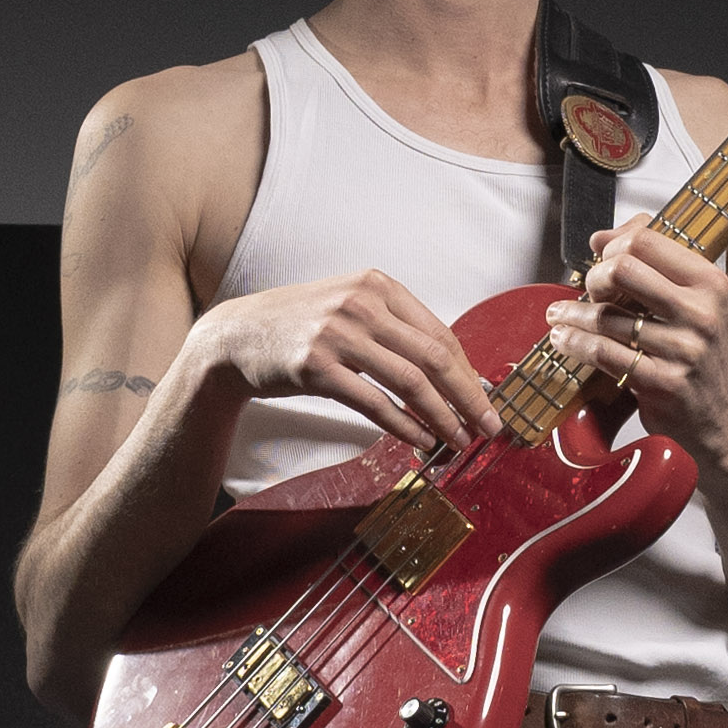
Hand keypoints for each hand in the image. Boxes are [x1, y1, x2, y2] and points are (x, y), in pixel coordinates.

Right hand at [190, 270, 495, 455]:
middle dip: (469, 397)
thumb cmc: (300, 328)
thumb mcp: (350, 310)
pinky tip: (421, 442)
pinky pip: (374, 403)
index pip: (439, 333)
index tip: (487, 401)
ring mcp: (338, 333)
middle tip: (490, 428)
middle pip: (434, 357)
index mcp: (377, 286)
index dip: (469, 372)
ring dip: (442, 417)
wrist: (237, 337)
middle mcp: (361, 303)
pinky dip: (404, 426)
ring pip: (410, 381)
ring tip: (459, 441)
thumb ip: (394, 330)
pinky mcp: (317, 366)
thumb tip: (451, 371)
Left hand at [549, 219, 727, 463]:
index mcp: (707, 282)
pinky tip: (564, 339)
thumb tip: (601, 237)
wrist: (716, 410)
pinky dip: (575, 342)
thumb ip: (651, 261)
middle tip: (588, 291)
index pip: (646, 241)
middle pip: (623, 270)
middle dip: (594, 278)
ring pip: (606, 316)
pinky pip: (604, 353)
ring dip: (572, 314)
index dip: (613, 246)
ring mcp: (682, 349)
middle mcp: (700, 312)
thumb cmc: (693, 348)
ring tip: (559, 315)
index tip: (603, 259)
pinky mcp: (662, 382)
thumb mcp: (689, 298)